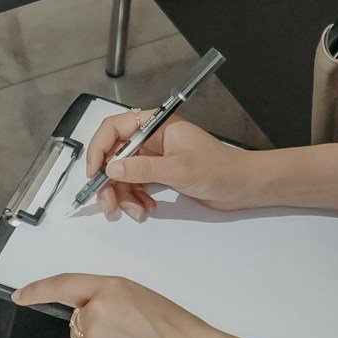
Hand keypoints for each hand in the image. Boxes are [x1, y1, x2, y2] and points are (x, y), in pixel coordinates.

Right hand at [82, 111, 265, 220]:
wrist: (242, 186)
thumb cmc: (220, 169)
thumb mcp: (180, 169)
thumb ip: (143, 169)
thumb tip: (112, 169)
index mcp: (156, 125)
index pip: (114, 128)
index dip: (99, 149)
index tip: (95, 172)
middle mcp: (152, 139)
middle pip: (114, 156)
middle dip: (108, 181)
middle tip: (108, 203)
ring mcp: (155, 158)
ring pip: (123, 175)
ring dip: (122, 195)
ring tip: (135, 212)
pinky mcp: (159, 175)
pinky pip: (135, 186)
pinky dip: (135, 199)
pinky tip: (145, 209)